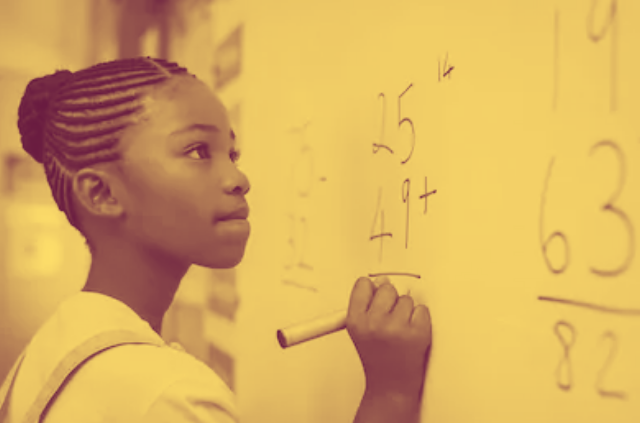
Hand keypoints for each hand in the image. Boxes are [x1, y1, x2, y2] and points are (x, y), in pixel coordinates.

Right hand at [346, 276, 431, 399]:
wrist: (391, 386)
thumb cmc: (377, 358)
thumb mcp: (360, 331)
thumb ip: (366, 305)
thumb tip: (381, 281)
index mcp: (356, 321)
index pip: (363, 285)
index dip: (372, 289)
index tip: (375, 295)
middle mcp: (374, 322)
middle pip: (387, 288)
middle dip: (391, 300)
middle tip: (390, 320)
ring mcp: (397, 328)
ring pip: (407, 299)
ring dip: (406, 312)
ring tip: (400, 330)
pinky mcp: (417, 333)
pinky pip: (422, 310)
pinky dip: (420, 319)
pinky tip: (412, 333)